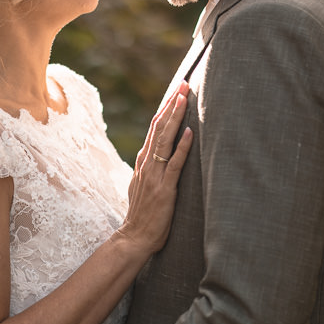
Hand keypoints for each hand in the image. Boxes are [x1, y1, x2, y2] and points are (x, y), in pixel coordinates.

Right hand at [116, 83, 193, 254]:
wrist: (134, 238)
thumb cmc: (143, 216)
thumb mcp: (143, 187)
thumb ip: (148, 170)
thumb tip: (153, 156)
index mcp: (143, 164)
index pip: (154, 129)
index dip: (165, 109)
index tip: (175, 92)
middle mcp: (147, 165)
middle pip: (158, 128)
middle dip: (171, 105)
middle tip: (182, 84)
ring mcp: (155, 176)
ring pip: (164, 140)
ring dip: (175, 118)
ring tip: (184, 98)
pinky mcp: (164, 189)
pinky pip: (174, 164)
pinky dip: (181, 147)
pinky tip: (189, 132)